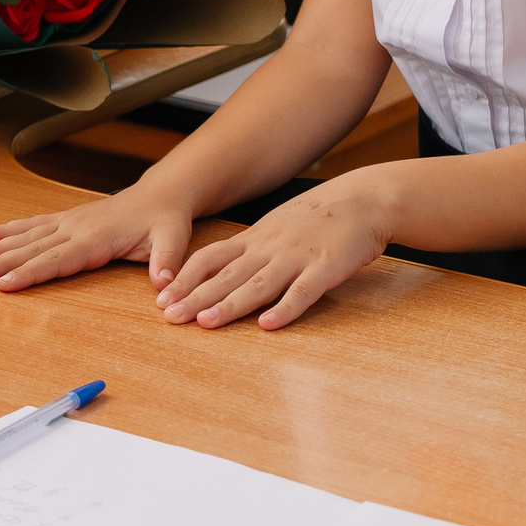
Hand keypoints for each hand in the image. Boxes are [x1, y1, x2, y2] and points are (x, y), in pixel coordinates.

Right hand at [0, 184, 195, 293]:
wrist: (161, 195)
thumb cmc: (165, 220)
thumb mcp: (173, 240)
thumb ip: (166, 262)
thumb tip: (162, 285)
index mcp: (97, 238)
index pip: (58, 259)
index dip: (31, 272)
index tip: (5, 284)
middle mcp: (76, 228)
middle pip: (34, 249)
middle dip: (3, 263)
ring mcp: (68, 221)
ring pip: (27, 236)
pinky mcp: (65, 219)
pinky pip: (32, 224)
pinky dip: (7, 229)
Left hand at [157, 179, 388, 330]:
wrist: (363, 200)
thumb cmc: (320, 217)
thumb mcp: (277, 226)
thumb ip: (252, 248)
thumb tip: (220, 271)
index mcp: (256, 238)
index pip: (211, 258)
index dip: (185, 279)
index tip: (161, 299)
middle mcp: (270, 247)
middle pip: (227, 275)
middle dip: (196, 297)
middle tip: (170, 317)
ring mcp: (298, 257)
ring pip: (258, 284)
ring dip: (231, 305)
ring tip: (206, 322)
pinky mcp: (326, 268)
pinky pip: (303, 292)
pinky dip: (285, 309)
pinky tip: (269, 325)